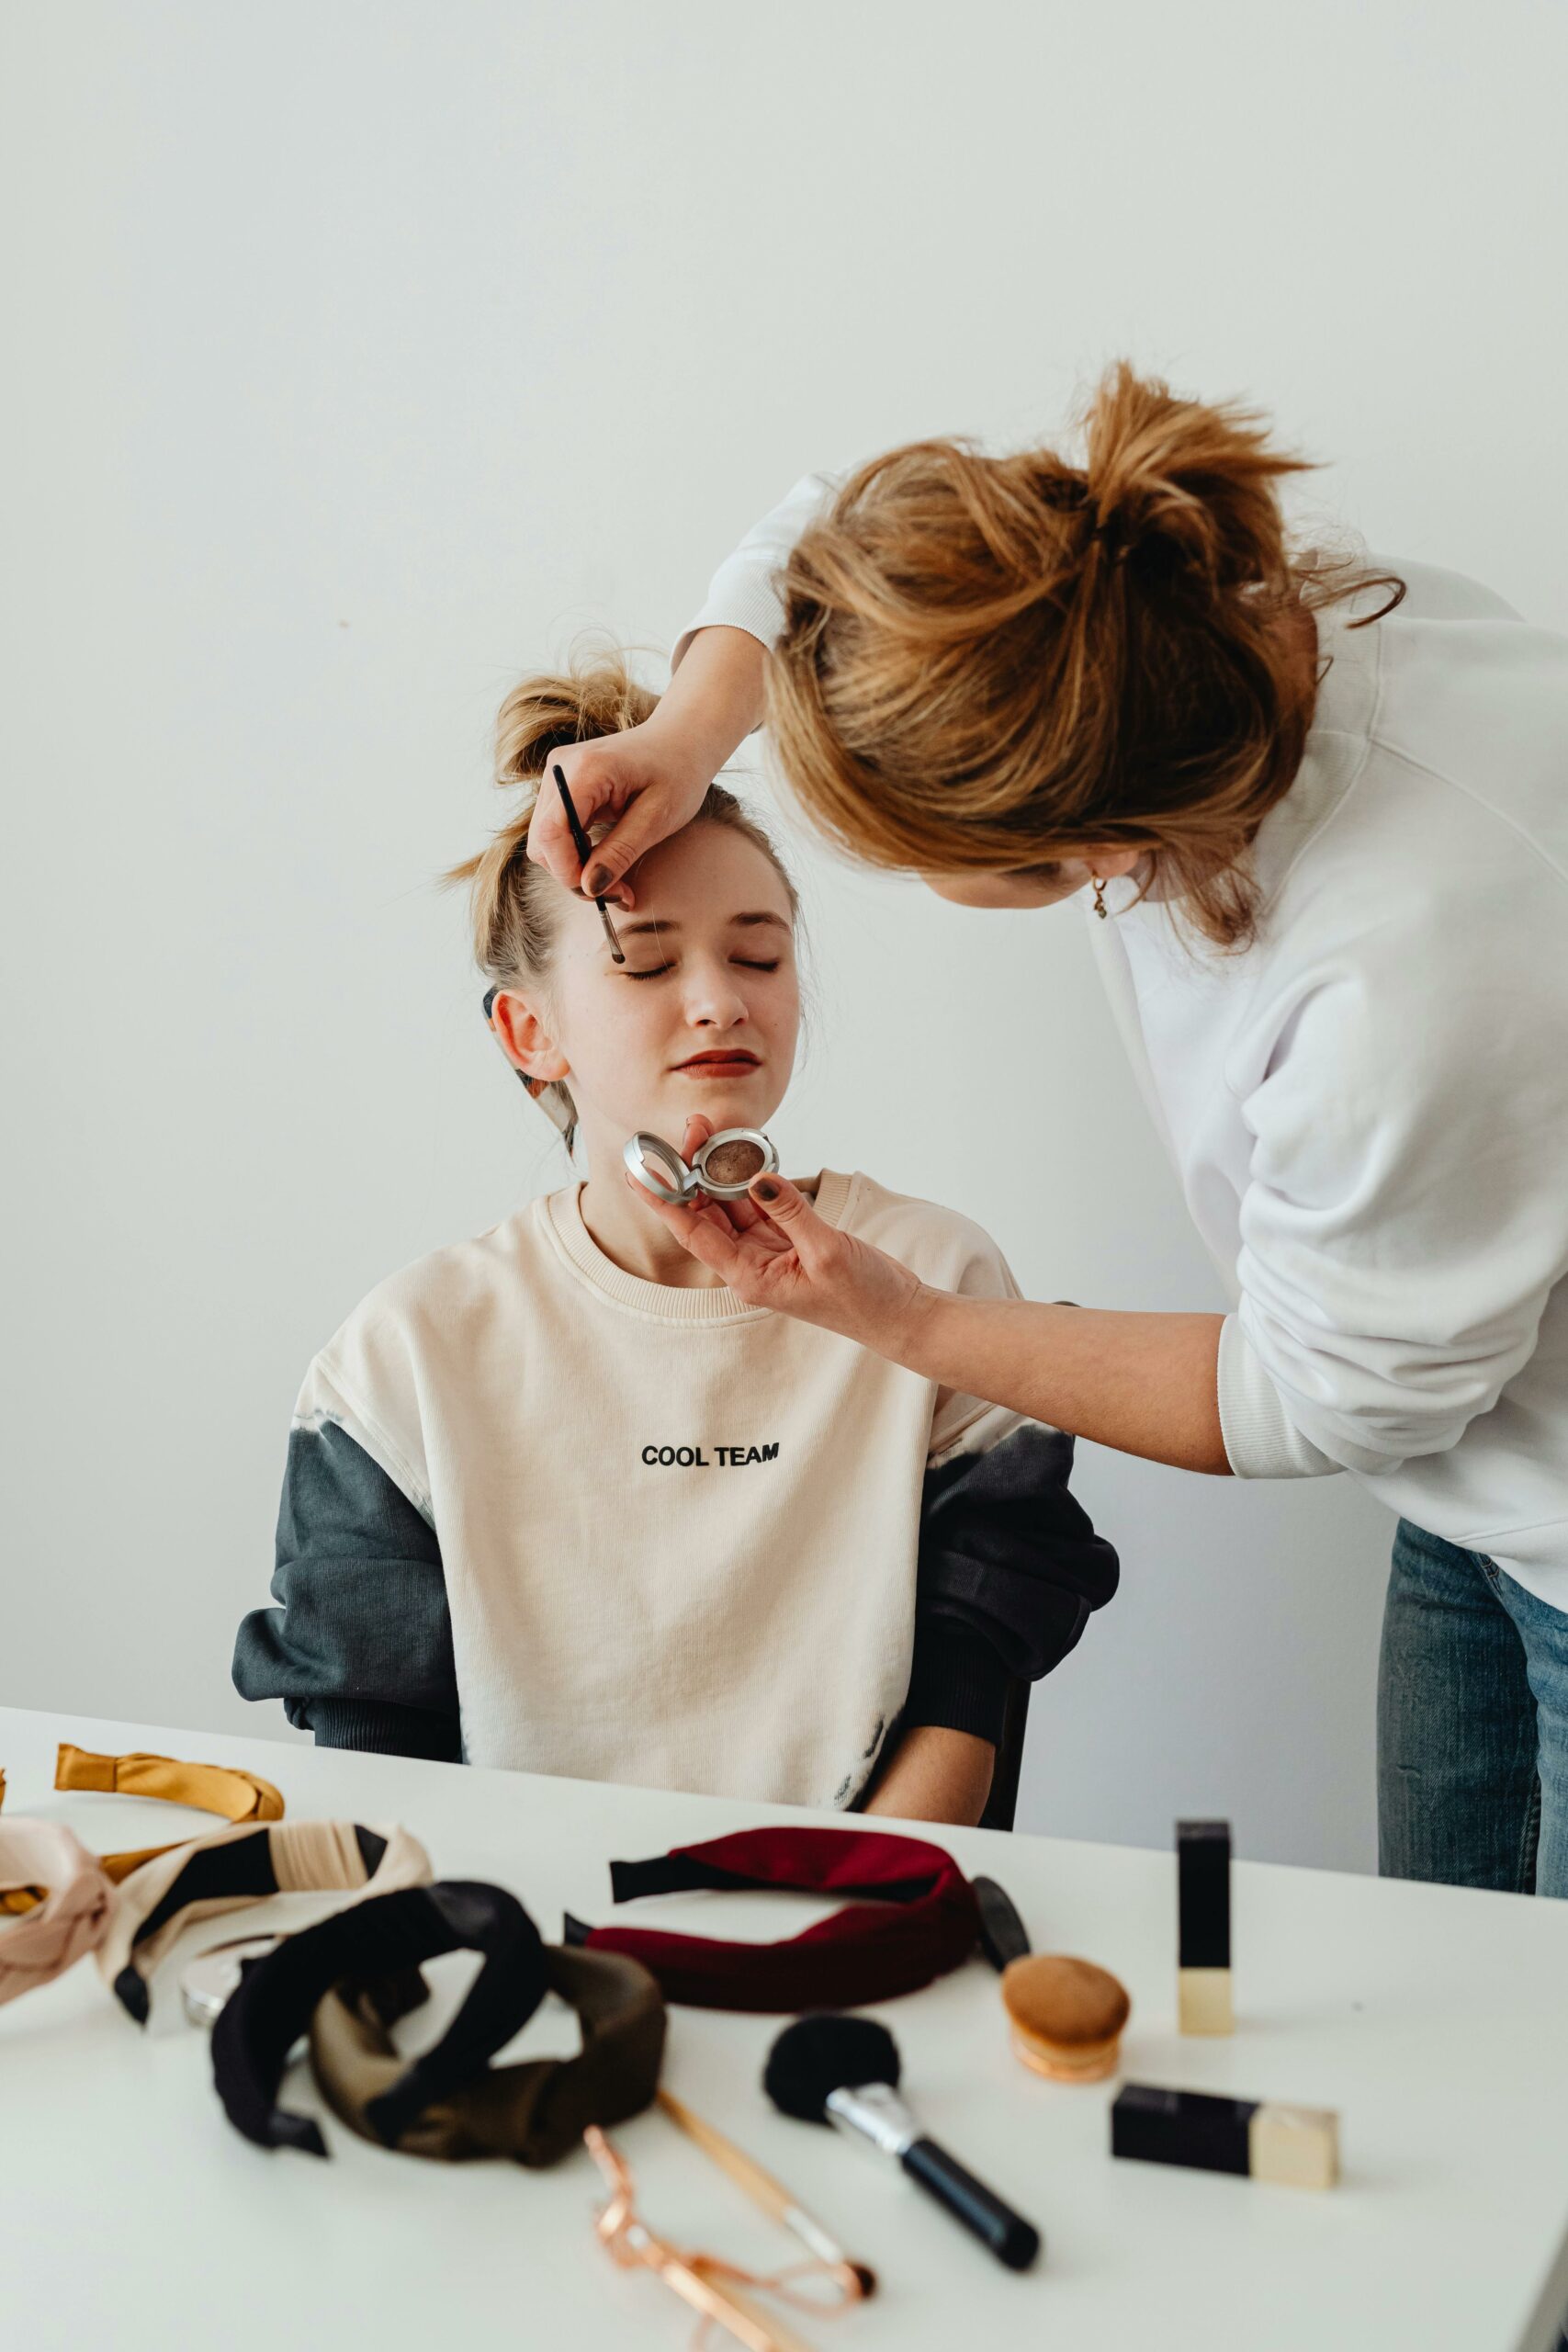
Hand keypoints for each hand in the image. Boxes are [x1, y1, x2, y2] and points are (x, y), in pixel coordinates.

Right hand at [525, 718, 711, 908]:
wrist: (681, 739)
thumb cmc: (678, 772)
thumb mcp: (658, 817)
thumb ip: (621, 851)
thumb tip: (589, 887)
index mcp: (586, 769)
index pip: (551, 832)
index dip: (568, 872)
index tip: (603, 894)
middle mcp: (561, 769)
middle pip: (542, 841)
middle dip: (574, 875)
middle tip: (618, 893)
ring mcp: (558, 776)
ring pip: (545, 841)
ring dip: (576, 868)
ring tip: (617, 881)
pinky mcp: (562, 786)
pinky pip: (556, 832)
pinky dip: (577, 854)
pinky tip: (607, 861)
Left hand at [629, 1120, 928, 1352]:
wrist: (898, 1314)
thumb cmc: (864, 1297)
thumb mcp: (826, 1252)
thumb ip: (789, 1211)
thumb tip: (757, 1177)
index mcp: (750, 1277)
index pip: (694, 1233)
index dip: (665, 1201)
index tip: (640, 1173)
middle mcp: (751, 1264)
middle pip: (708, 1212)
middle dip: (694, 1171)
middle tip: (692, 1127)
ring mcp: (768, 1250)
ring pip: (732, 1203)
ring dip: (721, 1170)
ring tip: (710, 1130)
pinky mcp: (789, 1239)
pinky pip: (760, 1203)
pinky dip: (751, 1177)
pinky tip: (742, 1152)